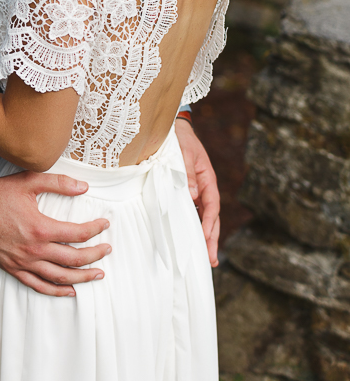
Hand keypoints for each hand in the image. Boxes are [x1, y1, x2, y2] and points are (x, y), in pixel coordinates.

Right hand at [0, 171, 111, 296]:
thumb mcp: (28, 181)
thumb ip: (58, 183)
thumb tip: (83, 187)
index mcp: (40, 228)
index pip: (77, 234)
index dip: (95, 229)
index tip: (105, 224)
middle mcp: (34, 250)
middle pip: (73, 259)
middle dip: (94, 256)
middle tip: (107, 250)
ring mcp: (23, 262)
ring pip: (59, 277)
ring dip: (81, 277)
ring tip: (97, 274)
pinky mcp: (12, 268)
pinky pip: (38, 285)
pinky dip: (56, 291)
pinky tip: (68, 291)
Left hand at [175, 119, 219, 266]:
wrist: (176, 128)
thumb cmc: (181, 139)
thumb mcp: (185, 153)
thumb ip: (188, 173)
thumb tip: (193, 194)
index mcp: (207, 179)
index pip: (212, 205)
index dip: (209, 223)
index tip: (205, 238)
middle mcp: (205, 187)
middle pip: (212, 217)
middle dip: (212, 238)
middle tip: (211, 260)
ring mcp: (197, 191)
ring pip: (204, 217)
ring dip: (205, 236)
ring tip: (207, 257)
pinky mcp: (188, 192)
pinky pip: (193, 211)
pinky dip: (195, 225)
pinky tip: (193, 239)